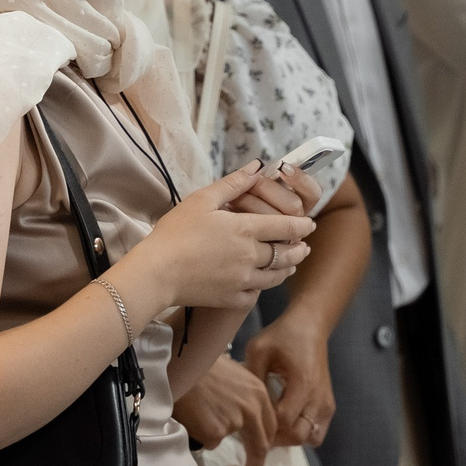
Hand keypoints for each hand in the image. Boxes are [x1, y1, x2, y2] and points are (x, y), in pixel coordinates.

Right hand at [125, 164, 313, 309]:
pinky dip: (262, 287)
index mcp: (246, 230)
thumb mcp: (202, 199)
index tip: (309, 224)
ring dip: (287, 268)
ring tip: (291, 265)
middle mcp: (250, 256)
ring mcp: (243, 280)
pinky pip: (255, 295)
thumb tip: (256, 167)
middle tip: (304, 246)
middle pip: (287, 254)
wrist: (156, 273)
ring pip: (276, 276)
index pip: (286, 227)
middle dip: (299, 249)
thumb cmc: (175, 232)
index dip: (301, 226)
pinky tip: (262, 283)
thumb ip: (233, 183)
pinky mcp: (231, 298)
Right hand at [173, 356, 275, 465]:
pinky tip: (192, 413)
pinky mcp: (215, 433)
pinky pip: (208, 440)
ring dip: (214, 431)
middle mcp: (252, 409)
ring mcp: (233, 422)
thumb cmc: (201, 365)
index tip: (262, 453)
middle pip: (260, 445)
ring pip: (226, 438)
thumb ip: (245, 396)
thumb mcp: (234, 374)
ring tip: (199, 410)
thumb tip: (244, 414)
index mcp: (259, 392)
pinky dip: (199, 432)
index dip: (267, 442)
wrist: (178, 364)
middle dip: (256, 464)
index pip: (271, 426)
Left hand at [244, 312, 336, 446]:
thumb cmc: (283, 335)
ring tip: (274, 423)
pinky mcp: (329, 404)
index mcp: (303, 383)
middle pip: (298, 436)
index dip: (265, 426)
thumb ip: (252, 378)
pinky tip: (287, 419)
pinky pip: (317, 432)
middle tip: (259, 426)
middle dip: (276, 437)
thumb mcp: (258, 349)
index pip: (284, 421)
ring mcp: (326, 403)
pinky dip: (303, 432)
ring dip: (290, 437)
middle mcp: (319, 397)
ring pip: (310, 439)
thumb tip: (244, 406)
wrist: (310, 325)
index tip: (250, 420)